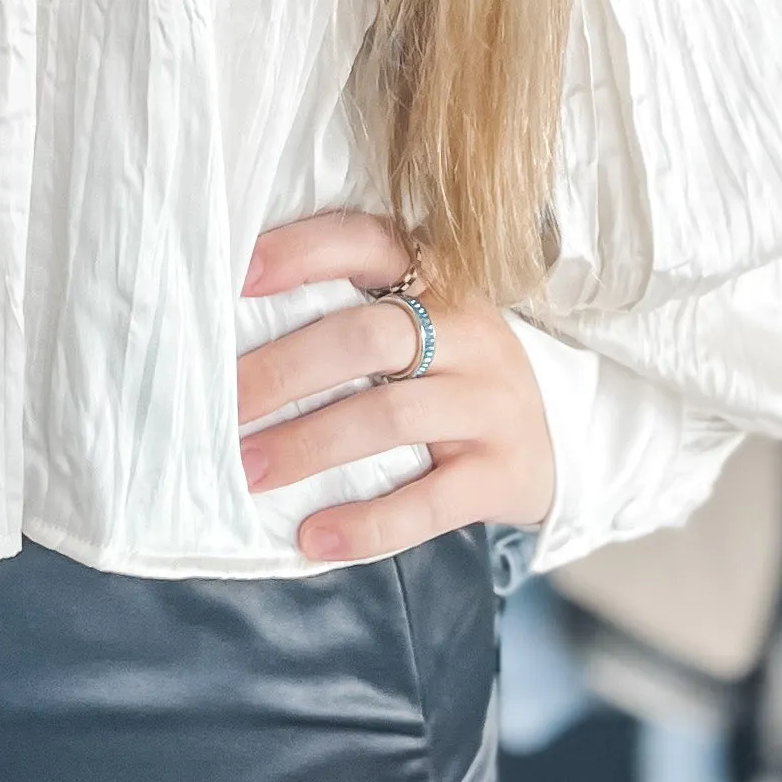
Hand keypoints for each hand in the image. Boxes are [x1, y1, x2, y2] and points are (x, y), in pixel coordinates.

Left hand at [237, 210, 555, 565]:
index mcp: (439, 278)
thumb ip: (354, 316)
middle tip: (225, 405)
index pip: (366, 244)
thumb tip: (235, 340)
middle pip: (365, 338)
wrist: (557, 441)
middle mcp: (468, 331)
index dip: (302, 253)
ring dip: (309, 446)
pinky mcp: (503, 472)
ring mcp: (490, 402)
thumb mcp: (424, 324)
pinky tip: (315, 537)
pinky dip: (367, 523)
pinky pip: (428, 501)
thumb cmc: (453, 375)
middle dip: (284, 371)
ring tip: (250, 471)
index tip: (238, 277)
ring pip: (389, 416)